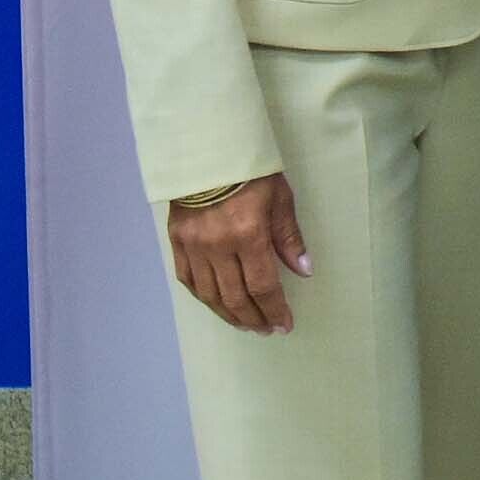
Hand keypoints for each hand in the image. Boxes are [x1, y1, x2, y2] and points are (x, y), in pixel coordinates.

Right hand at [169, 174, 308, 336]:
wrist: (205, 150)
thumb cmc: (250, 170)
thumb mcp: (279, 197)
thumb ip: (289, 236)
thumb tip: (303, 270)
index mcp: (248, 234)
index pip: (263, 285)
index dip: (274, 309)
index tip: (284, 324)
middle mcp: (218, 245)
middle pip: (236, 297)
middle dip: (254, 318)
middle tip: (267, 329)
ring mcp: (193, 245)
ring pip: (210, 294)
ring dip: (229, 314)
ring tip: (246, 324)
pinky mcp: (177, 241)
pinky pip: (188, 280)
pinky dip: (204, 297)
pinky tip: (217, 304)